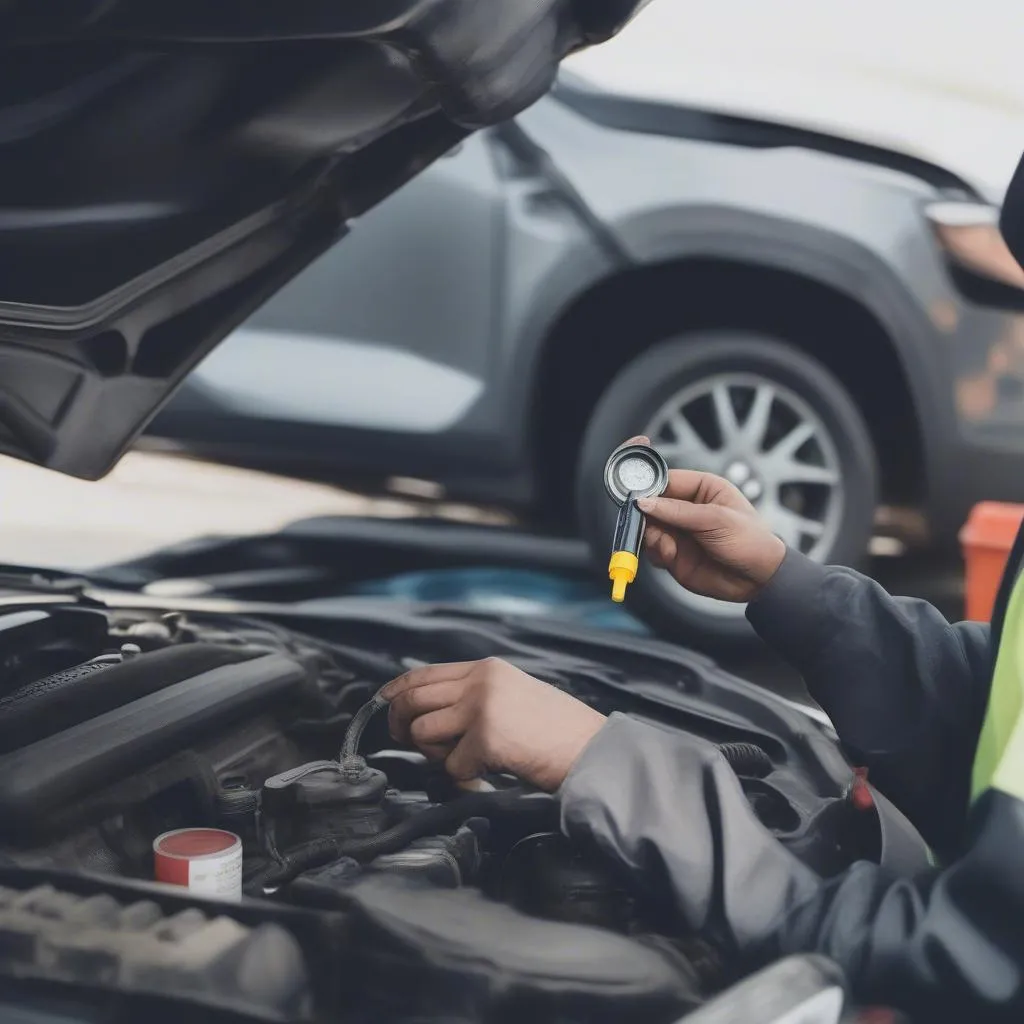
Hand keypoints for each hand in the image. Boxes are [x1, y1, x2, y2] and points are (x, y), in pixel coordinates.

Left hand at [382, 657, 606, 790]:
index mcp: (487, 668)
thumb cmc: (557, 730)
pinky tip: (487, 777)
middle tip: (408, 742)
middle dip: (401, 724)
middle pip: (413, 699)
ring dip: (437, 755)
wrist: (590, 749)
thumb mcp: (513, 694)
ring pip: (423, 732)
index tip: (383, 705)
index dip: (396, 690)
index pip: (424, 673)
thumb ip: (473, 696)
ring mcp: (482, 708)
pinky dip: (465, 780)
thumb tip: (429, 714)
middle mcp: (481, 682)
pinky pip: (451, 767)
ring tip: (466, 761)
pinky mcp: (485, 739)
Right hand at [625, 437, 784, 601]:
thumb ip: (678, 511)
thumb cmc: (751, 541)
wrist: (760, 580)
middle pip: (652, 505)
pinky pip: (653, 549)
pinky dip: (656, 552)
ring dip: (652, 537)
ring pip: (649, 528)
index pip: (665, 481)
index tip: (635, 496)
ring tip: (667, 545)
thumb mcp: (716, 520)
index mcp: (702, 488)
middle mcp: (686, 508)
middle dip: (646, 515)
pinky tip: (670, 556)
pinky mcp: (674, 554)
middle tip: (646, 525)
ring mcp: (679, 532)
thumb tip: (645, 502)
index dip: (648, 487)